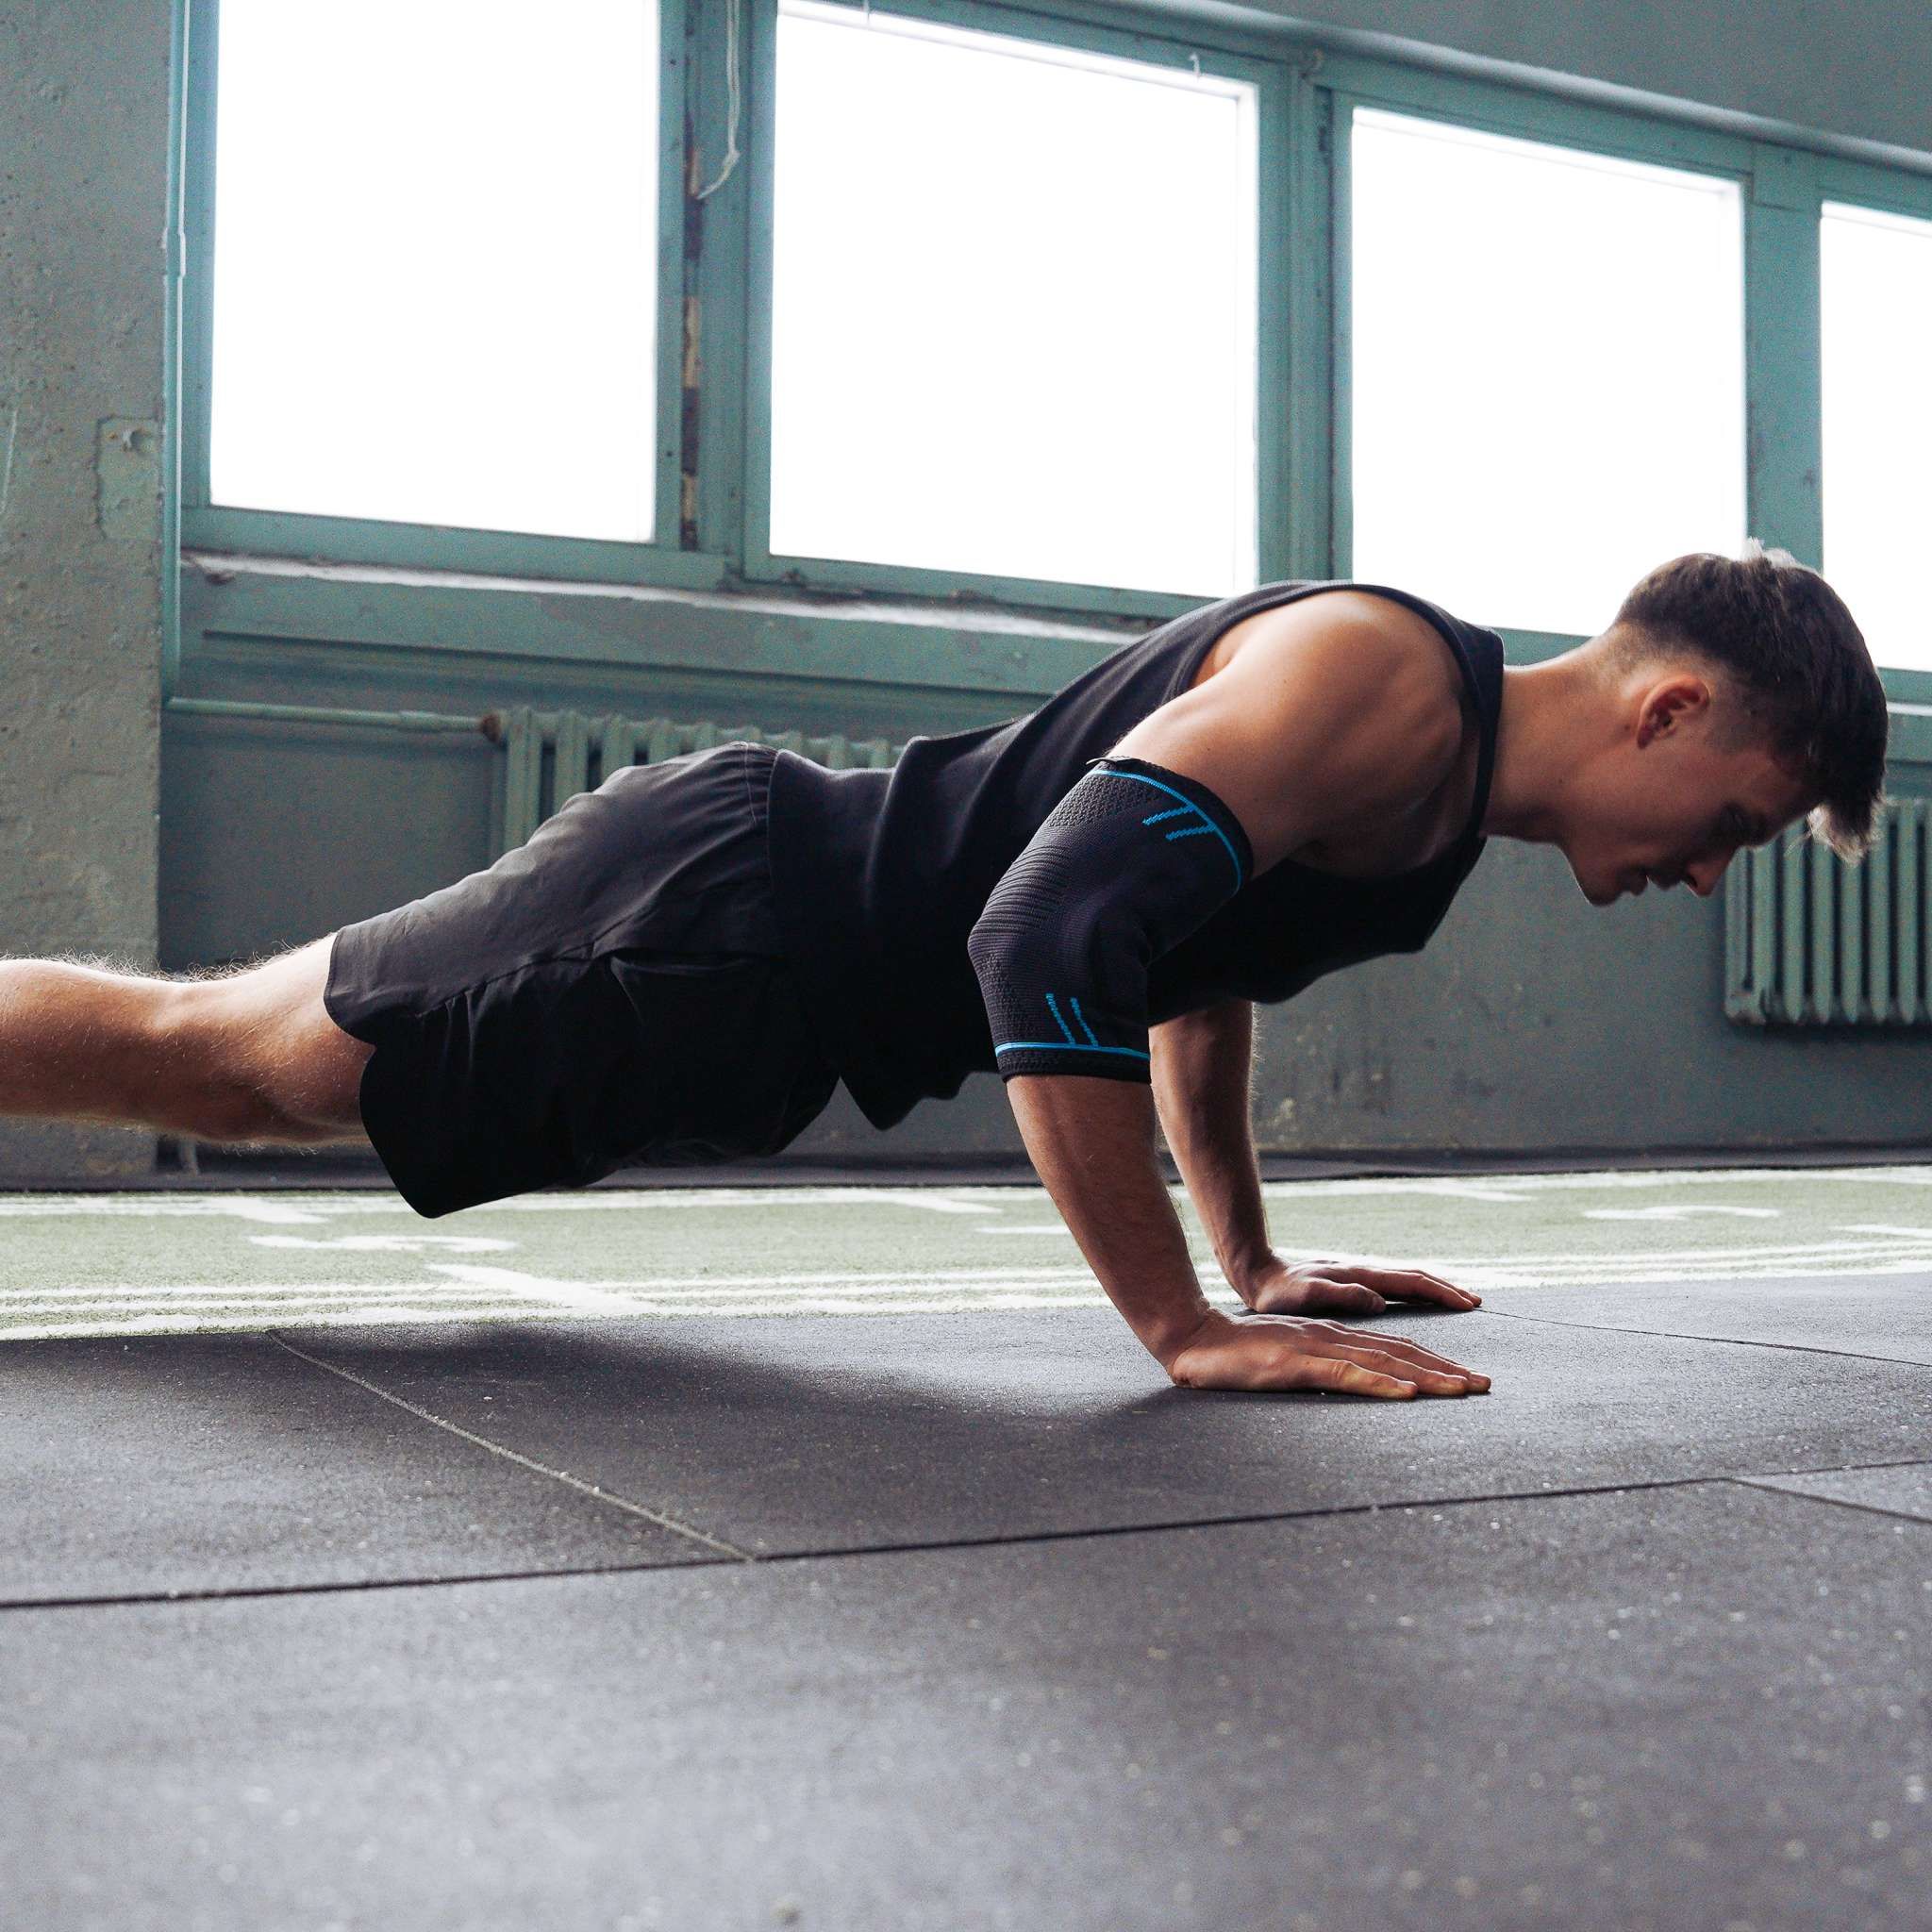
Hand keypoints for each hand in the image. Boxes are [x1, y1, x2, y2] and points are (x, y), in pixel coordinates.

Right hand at [1164, 1307, 1489, 1397]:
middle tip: (1486, 1385)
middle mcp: (1332, 1338)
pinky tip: (1407, 1393)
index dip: (1433, 1363)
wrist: (1193, 1340)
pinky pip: (1347, 1375)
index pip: (1394, 1349)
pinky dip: (1381, 1383)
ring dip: (1428, 1377)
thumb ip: (1317, 1371)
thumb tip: (1348, 1386)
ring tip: (1463, 1390)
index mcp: (1331, 1339)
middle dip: (1446, 1369)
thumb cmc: (1233, 1358)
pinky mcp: (1297, 1364)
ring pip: (1384, 1362)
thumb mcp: (1285, 1364)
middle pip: (1401, 1352)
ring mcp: (1316, 1349)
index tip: (1466, 1379)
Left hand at [1237, 1250, 1480, 1318]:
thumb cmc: (1277, 1291)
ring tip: (1459, 1300)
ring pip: (1406, 1280)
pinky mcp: (1353, 1284)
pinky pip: (1393, 1287)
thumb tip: (1378, 1300)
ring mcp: (1360, 1276)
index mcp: (1359, 1275)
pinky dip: (1415, 1292)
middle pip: (1416, 1277)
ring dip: (1435, 1289)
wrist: (1257, 1274)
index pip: (1411, 1281)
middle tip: (1476, 1303)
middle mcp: (1364, 1272)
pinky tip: (1420, 1301)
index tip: (1468, 1304)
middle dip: (1447, 1289)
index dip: (1441, 1293)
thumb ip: (1339, 1295)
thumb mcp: (1304, 1295)